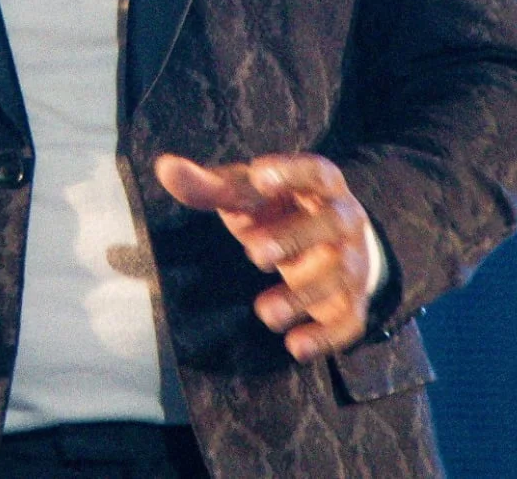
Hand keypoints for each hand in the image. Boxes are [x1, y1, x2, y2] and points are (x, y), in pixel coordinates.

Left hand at [154, 152, 383, 361]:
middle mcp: (345, 219)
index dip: (291, 171)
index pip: (314, 170)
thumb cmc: (279, 210)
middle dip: (296, 238)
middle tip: (253, 253)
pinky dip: (325, 336)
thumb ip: (209, 185)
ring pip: (340, 276)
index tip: (259, 175)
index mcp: (321, 184)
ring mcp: (353, 261)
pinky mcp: (352, 301)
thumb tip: (164, 168)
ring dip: (304, 295)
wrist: (333, 243)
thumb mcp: (247, 194)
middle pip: (332, 223)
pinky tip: (294, 348)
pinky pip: (348, 321)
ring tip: (264, 312)